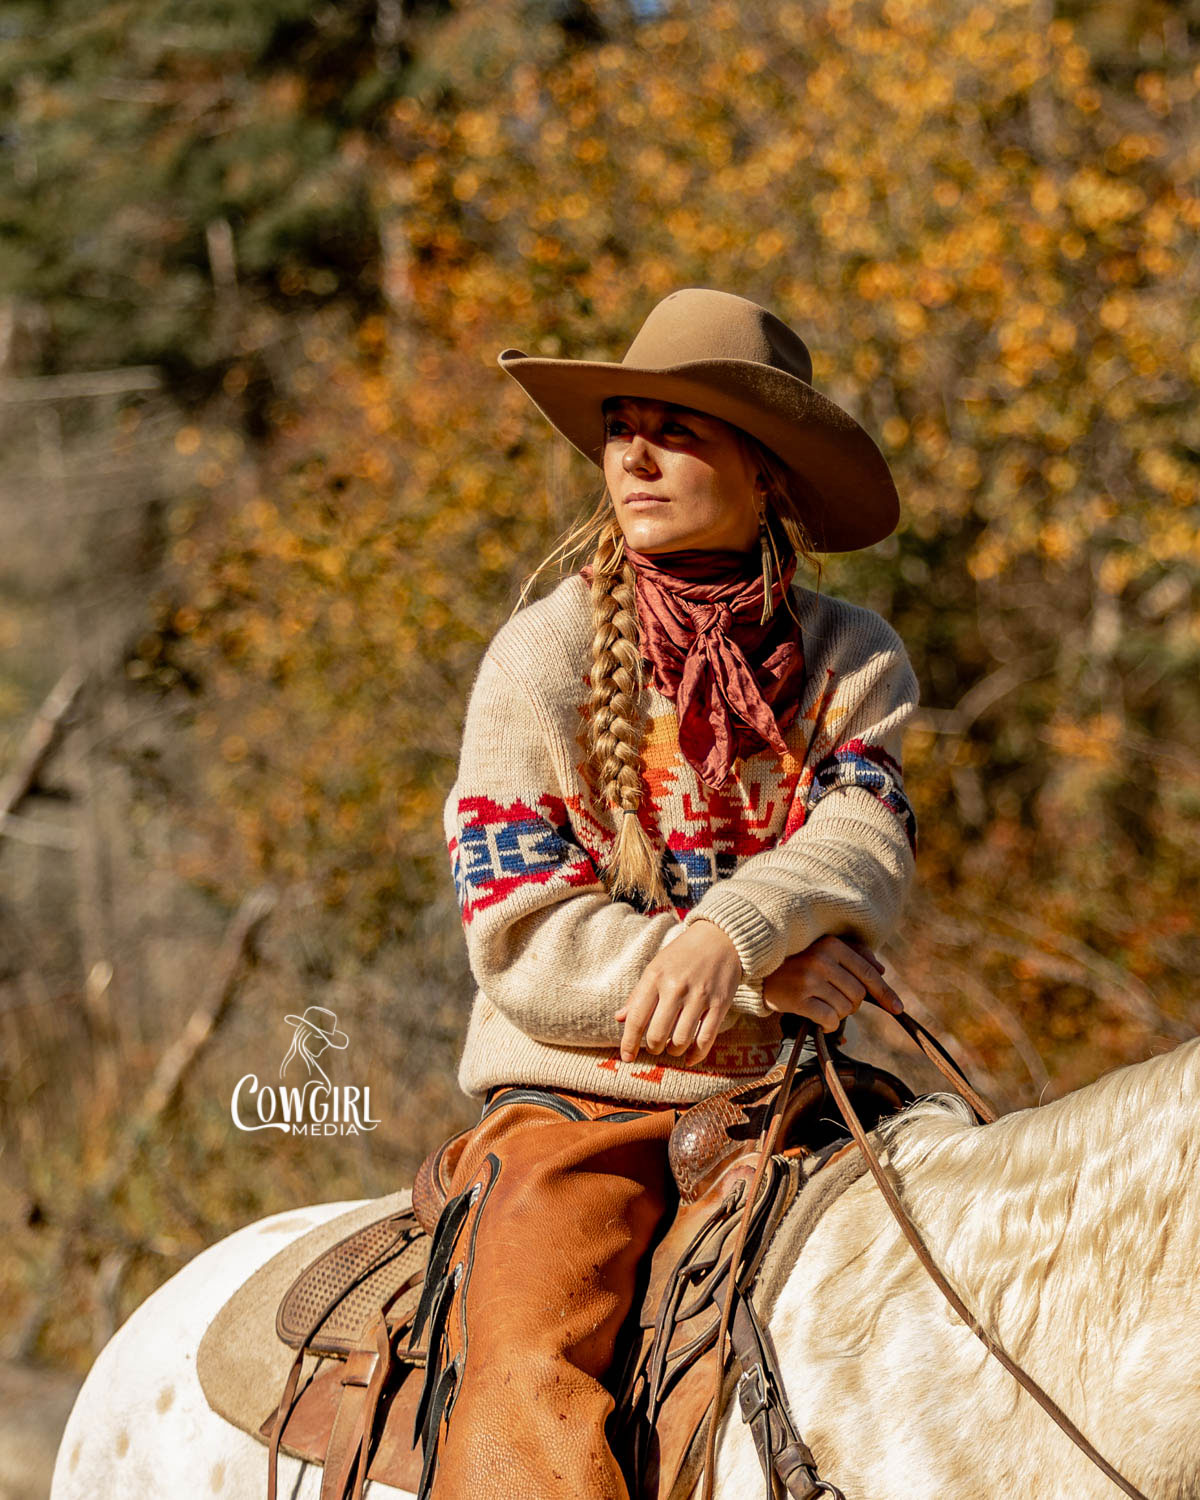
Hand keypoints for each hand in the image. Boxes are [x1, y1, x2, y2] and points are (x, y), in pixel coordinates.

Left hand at [615, 920, 742, 1065]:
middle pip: (657, 1034)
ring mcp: (699, 996)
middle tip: (654, 1048)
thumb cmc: (682, 954)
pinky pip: (706, 1039)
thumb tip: (619, 1019)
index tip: (627, 1057)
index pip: (636, 1018)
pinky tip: (690, 1058)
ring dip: (673, 1051)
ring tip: (671, 1048)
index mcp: (655, 977)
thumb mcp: (656, 967)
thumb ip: (638, 994)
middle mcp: (676, 987)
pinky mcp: (720, 1003)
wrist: (720, 937)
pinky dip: (696, 1054)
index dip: (629, 1043)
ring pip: (681, 1040)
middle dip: (653, 1048)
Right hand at [762, 934, 902, 1031]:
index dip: (886, 994)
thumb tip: (882, 970)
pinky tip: (819, 1019)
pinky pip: (830, 1020)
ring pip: (846, 1009)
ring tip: (821, 1004)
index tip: (898, 1009)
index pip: (869, 973)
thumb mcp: (821, 948)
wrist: (753, 970)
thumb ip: (854, 953)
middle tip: (835, 1000)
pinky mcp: (799, 999)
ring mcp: (810, 979)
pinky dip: (830, 1025)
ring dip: (839, 1013)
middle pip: (858, 995)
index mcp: (831, 944)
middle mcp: (822, 959)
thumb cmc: (793, 960)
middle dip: (852, 1004)